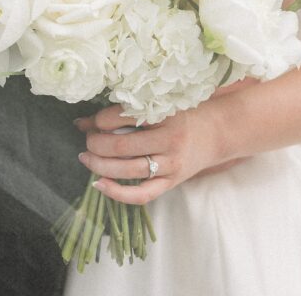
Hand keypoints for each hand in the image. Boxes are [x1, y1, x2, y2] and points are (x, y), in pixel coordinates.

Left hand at [76, 98, 231, 205]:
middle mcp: (170, 140)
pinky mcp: (171, 182)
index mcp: (167, 115)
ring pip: (128, 170)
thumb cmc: (186, 115)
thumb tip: (82, 122)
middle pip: (122, 146)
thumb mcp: (161, 107)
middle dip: (96, 143)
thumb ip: (126, 113)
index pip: (123, 117)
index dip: (100, 120)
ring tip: (87, 158)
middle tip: (89, 140)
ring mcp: (171, 164)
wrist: (218, 132)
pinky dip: (117, 193)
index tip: (94, 121)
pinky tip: (99, 184)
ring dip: (99, 165)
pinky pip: (141, 194)